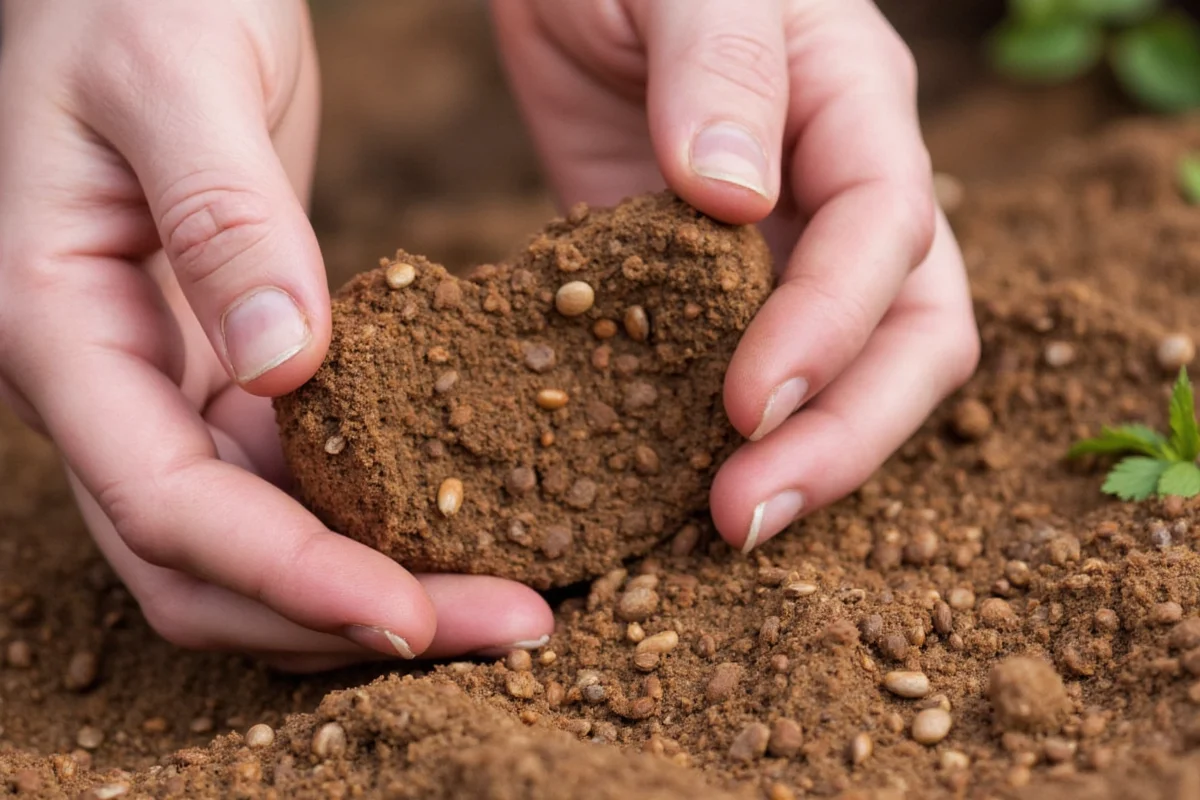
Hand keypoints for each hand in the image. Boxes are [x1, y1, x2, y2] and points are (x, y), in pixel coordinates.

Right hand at [0, 0, 551, 670]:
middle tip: (507, 626)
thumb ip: (222, 219)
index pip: (168, 504)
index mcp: (56, 325)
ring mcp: (165, 382)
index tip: (416, 616)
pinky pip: (291, 484)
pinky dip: (366, 526)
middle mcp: (103, 379)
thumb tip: (283, 368)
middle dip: (344, 616)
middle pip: (206, 565)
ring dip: (365, 590)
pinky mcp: (228, 370)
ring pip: (251, 545)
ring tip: (502, 601)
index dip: (290, 577)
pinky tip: (461, 525)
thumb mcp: (176, 77)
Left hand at [495, 0, 979, 551]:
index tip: (749, 405)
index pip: (885, 235)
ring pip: (842, 370)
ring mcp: (778, 246)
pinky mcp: (701, 284)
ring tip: (720, 524)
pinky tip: (664, 480)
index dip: (830, 329)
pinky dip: (715, 431)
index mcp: (857, 107)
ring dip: (796, 455)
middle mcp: (841, 189)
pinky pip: (735, 367)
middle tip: (748, 515)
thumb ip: (717, 66)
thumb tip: (734, 199)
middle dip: (844, 434)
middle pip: (907, 334)